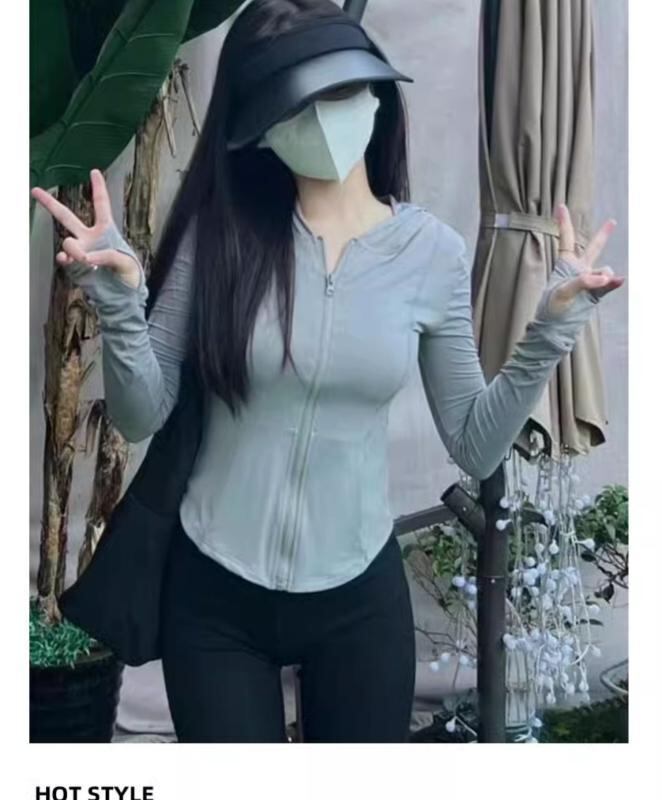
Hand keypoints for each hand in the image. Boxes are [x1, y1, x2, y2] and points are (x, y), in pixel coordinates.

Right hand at [31, 169, 140, 288]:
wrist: (122, 296)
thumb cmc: (130, 275)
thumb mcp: (127, 262)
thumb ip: (108, 256)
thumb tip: (86, 257)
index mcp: (106, 231)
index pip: (101, 205)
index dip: (98, 188)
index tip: (94, 171)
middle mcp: (90, 238)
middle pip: (67, 216)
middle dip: (50, 203)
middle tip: (35, 190)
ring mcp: (80, 251)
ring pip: (67, 241)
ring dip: (73, 248)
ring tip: (85, 260)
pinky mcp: (74, 266)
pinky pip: (64, 258)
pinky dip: (65, 259)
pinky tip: (69, 261)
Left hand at [546, 203, 624, 315]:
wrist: (556, 326)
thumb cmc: (552, 307)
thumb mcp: (562, 292)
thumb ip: (583, 282)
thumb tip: (606, 277)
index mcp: (565, 264)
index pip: (566, 239)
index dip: (564, 223)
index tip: (560, 206)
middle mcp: (579, 269)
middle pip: (593, 248)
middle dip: (603, 235)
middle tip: (612, 222)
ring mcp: (590, 281)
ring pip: (604, 271)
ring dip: (602, 278)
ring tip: (589, 291)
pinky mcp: (597, 293)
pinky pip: (610, 284)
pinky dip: (613, 283)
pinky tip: (619, 281)